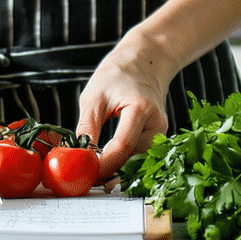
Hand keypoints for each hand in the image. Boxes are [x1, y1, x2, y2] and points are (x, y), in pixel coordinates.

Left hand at [75, 35, 173, 177]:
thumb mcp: (94, 97)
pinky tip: (110, 162)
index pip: (123, 146)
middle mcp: (157, 124)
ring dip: (118, 167)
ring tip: (96, 169)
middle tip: (88, 176)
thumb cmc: (119, 75)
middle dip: (112, 171)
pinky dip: (125, 161)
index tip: (87, 172)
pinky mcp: (158, 138)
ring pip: (138, 160)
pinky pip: (141, 156)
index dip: (104, 164)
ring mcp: (161, 132)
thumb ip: (87, 128)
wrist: (144, 63)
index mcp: (141, 108)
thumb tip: (80, 156)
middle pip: (134, 157)